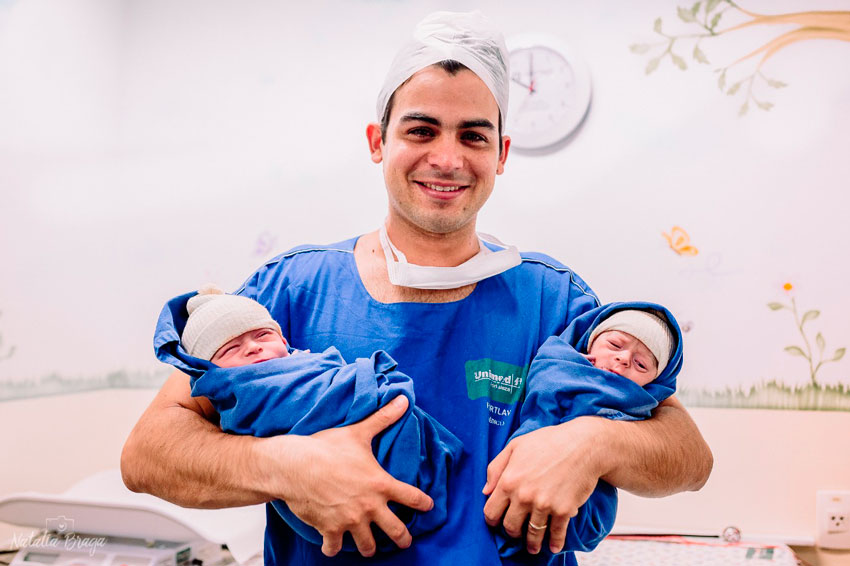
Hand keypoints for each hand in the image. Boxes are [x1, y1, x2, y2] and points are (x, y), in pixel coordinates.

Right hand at [262, 395, 433, 556]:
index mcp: (380, 484)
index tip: (428, 507)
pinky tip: (333, 545)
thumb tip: (403, 399)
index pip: (412, 497)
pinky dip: (334, 548)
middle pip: (396, 531)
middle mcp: (370, 506)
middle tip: (405, 542)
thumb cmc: (326, 448)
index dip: (424, 503)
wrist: (295, 466)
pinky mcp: (330, 529)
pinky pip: (335, 548)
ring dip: (369, 547)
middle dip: (403, 539)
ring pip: (367, 545)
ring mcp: (350, 520)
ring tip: (369, 547)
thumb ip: (383, 418)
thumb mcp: (358, 433)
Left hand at [482, 417, 605, 554]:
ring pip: (532, 534)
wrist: (583, 445)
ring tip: (533, 548)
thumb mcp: (515, 446)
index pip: (491, 511)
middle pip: (510, 526)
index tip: (496, 522)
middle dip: (511, 532)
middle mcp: (524, 496)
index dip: (492, 519)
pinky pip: (557, 533)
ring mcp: (544, 505)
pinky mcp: (563, 510)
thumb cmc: (549, 441)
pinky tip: (554, 547)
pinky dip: (555, 543)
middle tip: (515, 533)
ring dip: (532, 544)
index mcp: (508, 480)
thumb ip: (496, 467)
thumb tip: (486, 491)